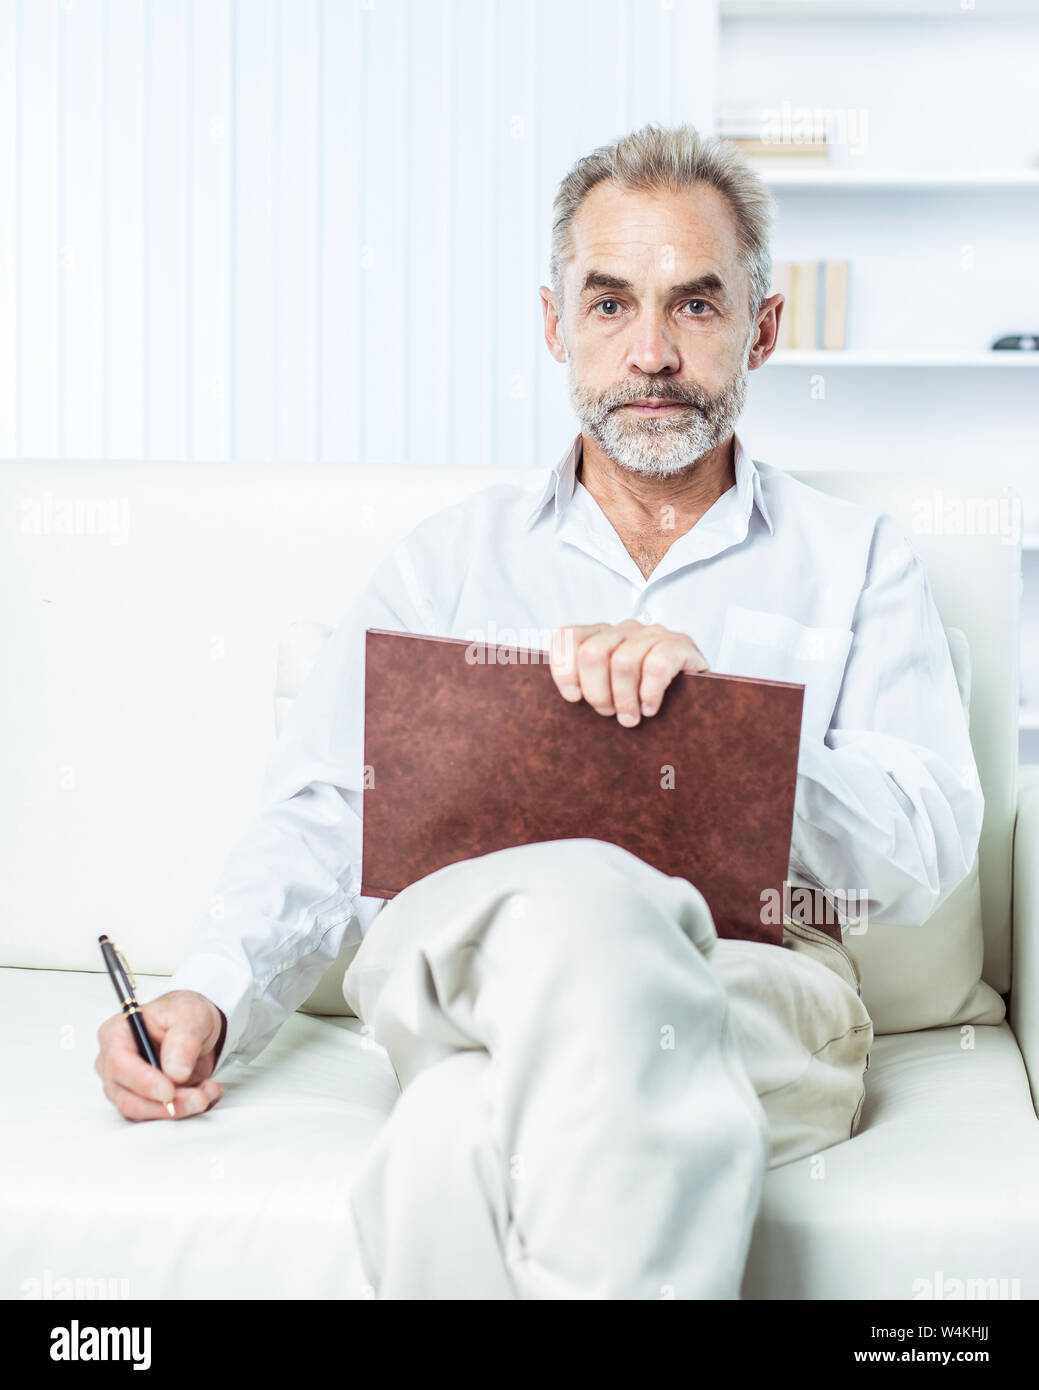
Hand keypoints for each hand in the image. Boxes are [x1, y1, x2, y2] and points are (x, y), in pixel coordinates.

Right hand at [95, 989, 226, 1121]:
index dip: (143, 1081)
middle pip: (128, 1096)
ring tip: (207, 1092)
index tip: (169, 1091)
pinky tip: (205, 1093)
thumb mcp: (191, 1014)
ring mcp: (126, 1085)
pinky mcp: (143, 1100)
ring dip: (178, 1108)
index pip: (119, 1064)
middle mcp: (115, 1063)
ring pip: (144, 1111)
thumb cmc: (184, 1015)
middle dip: (164, 1104)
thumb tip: (174, 1071)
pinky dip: (185, 1110)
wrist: (197, 1029)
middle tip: (197, 1098)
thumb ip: (183, 1040)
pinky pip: (158, 1115)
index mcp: (117, 1034)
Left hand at [549, 620, 709, 726]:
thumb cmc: (645, 697)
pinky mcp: (681, 645)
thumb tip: (567, 699)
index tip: (572, 698)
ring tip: (630, 718)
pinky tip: (651, 708)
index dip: (564, 668)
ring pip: (623, 662)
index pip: (569, 637)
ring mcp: (655, 635)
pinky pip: (656, 666)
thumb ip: (589, 686)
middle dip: (596, 692)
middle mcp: (627, 629)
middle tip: (609, 713)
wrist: (702, 697)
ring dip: (624, 699)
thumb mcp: (612, 690)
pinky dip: (649, 693)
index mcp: (603, 635)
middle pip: (592, 653)